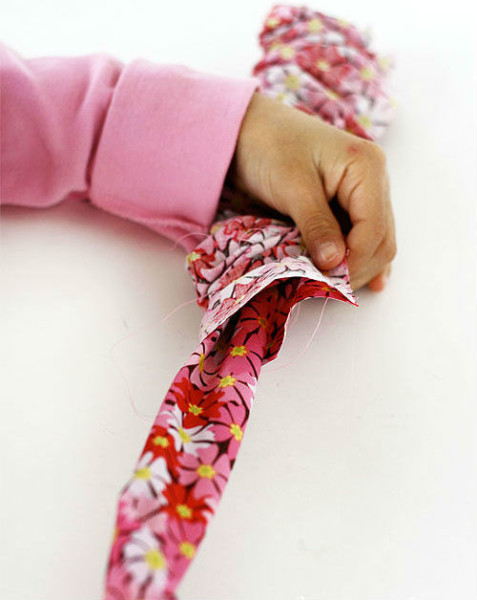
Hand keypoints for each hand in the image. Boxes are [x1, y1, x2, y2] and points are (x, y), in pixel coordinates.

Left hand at [227, 91, 396, 291]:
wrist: (247, 129)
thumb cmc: (268, 146)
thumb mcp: (292, 186)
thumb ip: (316, 225)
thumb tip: (334, 264)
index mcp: (368, 167)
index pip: (374, 230)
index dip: (354, 262)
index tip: (327, 282)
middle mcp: (373, 181)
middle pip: (381, 240)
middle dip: (356, 268)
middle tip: (326, 290)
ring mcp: (362, 194)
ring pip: (373, 243)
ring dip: (354, 267)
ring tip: (330, 287)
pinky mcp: (346, 205)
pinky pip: (359, 238)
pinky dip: (354, 259)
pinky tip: (351, 279)